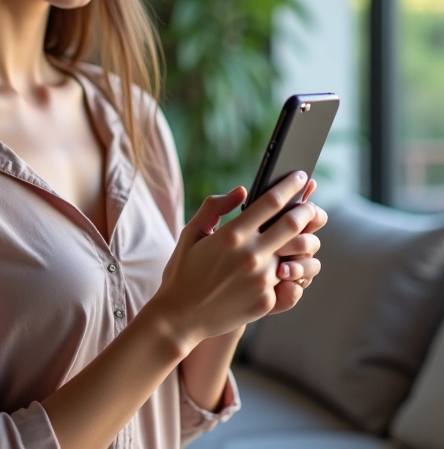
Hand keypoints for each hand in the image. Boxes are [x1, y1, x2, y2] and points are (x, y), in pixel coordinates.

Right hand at [149, 172, 319, 353]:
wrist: (180, 316)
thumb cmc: (183, 270)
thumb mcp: (191, 232)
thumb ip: (214, 206)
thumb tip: (242, 191)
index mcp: (231, 235)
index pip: (271, 203)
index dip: (290, 186)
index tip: (300, 175)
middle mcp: (250, 256)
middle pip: (293, 225)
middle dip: (307, 210)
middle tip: (311, 206)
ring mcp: (261, 280)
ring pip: (298, 254)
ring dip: (306, 242)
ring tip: (304, 237)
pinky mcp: (267, 301)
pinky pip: (290, 281)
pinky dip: (292, 270)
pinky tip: (288, 266)